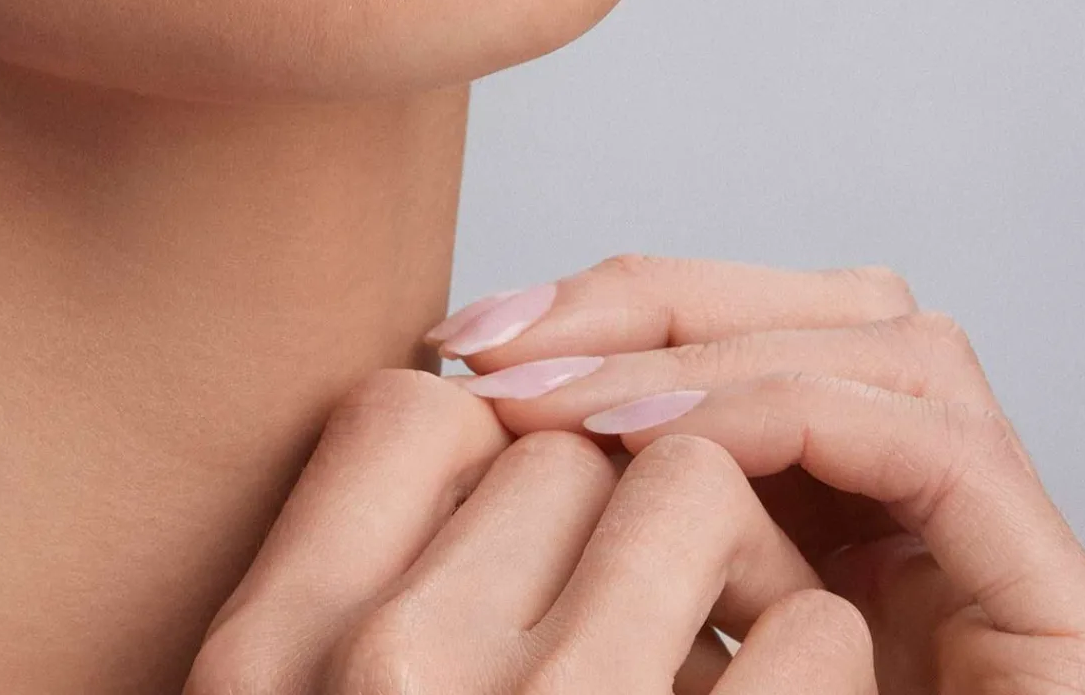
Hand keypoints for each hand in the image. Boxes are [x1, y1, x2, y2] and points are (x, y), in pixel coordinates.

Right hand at [187, 368, 872, 693]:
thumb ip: (347, 596)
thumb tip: (485, 441)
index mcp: (272, 653)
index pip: (409, 414)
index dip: (481, 447)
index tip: (514, 515)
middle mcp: (399, 671)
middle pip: (556, 450)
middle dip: (601, 495)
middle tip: (624, 585)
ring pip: (688, 491)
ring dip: (719, 545)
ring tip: (710, 626)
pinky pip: (808, 630)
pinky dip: (812, 648)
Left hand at [430, 256, 1084, 692]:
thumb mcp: (618, 659)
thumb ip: (587, 552)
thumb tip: (448, 415)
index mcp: (827, 522)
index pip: (746, 331)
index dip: (611, 309)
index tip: (466, 347)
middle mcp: (928, 524)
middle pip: (823, 306)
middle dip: (648, 303)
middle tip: (494, 350)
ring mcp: (998, 563)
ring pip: (885, 339)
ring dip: (701, 352)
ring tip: (556, 407)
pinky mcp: (1058, 620)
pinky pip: (931, 452)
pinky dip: (781, 418)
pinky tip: (648, 449)